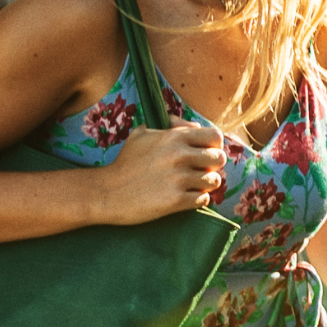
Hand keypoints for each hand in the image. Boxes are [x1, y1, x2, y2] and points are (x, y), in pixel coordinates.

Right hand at [97, 123, 225, 224]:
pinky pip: (203, 199)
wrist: (106, 192)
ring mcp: (178, 179)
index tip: (206, 153)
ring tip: (192, 185)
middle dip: (212, 166)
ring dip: (205, 184)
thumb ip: (172, 126)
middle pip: (219, 159)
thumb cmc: (126, 162)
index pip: (215, 136)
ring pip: (213, 181)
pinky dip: (197, 199)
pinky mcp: (175, 201)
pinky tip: (185, 197)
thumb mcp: (143, 134)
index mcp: (174, 137)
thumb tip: (195, 127)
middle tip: (200, 171)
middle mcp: (179, 155)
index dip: (214, 145)